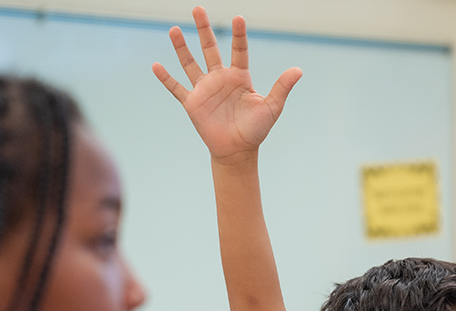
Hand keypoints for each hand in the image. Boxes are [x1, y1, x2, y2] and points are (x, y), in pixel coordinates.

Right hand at [153, 7, 302, 163]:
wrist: (237, 151)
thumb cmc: (256, 130)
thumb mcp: (272, 107)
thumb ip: (281, 87)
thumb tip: (298, 70)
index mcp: (239, 77)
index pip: (239, 50)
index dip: (239, 35)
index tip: (238, 18)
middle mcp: (220, 79)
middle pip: (210, 48)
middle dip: (204, 29)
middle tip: (198, 8)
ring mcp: (204, 89)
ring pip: (190, 63)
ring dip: (182, 47)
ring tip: (174, 29)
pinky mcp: (192, 103)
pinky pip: (176, 88)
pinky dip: (166, 78)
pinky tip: (156, 65)